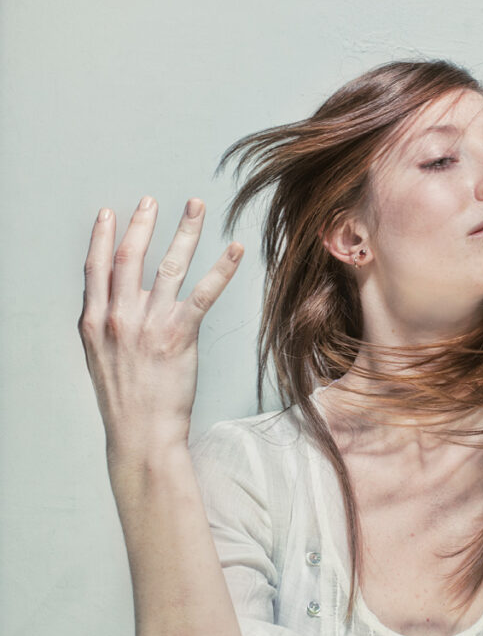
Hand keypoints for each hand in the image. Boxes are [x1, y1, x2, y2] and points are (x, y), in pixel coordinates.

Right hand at [77, 196, 243, 454]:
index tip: (110, 214)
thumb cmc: (125, 402)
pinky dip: (222, 267)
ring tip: (196, 206)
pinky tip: (234, 249)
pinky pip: (205, 292)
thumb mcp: (100, 360)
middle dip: (142, 223)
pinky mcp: (179, 334)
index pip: (96, 269)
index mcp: (94, 323)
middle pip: (130, 257)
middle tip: (152, 201)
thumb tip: (116, 304)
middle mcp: (118, 318)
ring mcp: (149, 324)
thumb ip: (105, 328)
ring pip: (169, 265)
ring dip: (185, 231)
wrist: (141, 434)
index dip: (103, 238)